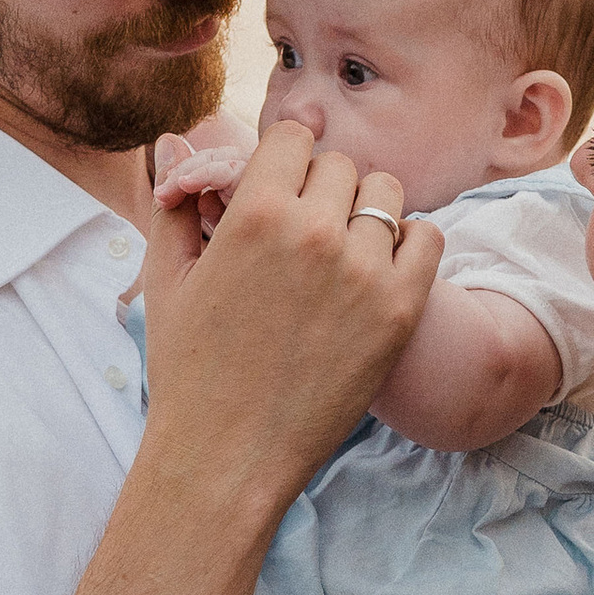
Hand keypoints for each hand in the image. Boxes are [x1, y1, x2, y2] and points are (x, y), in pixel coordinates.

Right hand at [138, 121, 440, 522]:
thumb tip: (177, 140)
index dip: (284, 160)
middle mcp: (312, 232)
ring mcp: (363, 271)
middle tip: (305, 232)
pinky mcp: (400, 310)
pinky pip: (427, 238)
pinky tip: (379, 272)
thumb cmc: (189, 370)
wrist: (229, 457)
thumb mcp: (166, 280)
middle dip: (321, 189)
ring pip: (386, 194)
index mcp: (253, 214)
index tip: (281, 188)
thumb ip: (177, 203)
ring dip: (366, 212)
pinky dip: (409, 245)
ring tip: (342, 252)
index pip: (293, 137)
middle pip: (340, 165)